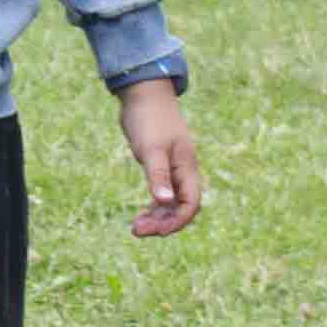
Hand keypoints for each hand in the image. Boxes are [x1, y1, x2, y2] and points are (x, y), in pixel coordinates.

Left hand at [119, 78, 199, 237]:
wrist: (144, 95)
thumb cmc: (149, 120)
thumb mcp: (151, 149)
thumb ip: (158, 176)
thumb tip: (164, 202)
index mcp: (187, 168)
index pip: (191, 203)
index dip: (177, 221)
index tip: (155, 232)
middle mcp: (184, 171)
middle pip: (182, 207)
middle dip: (163, 223)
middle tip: (137, 231)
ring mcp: (173, 168)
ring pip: (172, 202)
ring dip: (157, 217)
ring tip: (135, 228)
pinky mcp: (161, 165)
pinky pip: (163, 193)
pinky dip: (154, 205)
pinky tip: (141, 214)